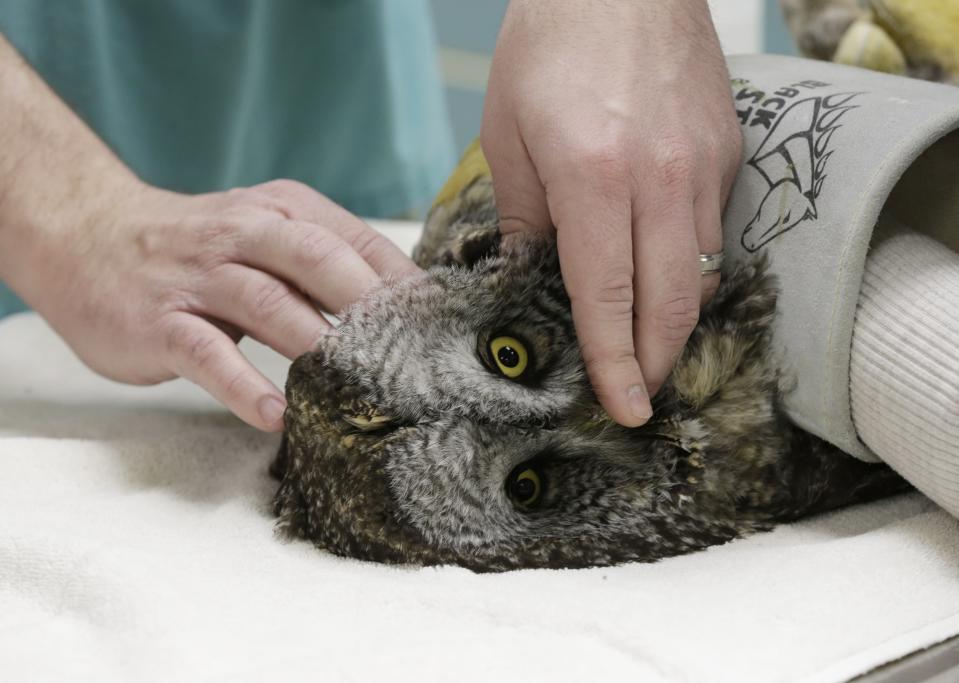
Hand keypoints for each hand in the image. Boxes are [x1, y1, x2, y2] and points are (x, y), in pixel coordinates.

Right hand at [20, 178, 417, 431]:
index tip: (444, 330)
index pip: (359, 242)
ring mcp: (201, 276)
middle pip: (321, 262)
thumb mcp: (265, 234)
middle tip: (417, 358)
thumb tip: (403, 310)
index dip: (405, 286)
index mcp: (283, 211)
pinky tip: (274, 414)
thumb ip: (323, 263)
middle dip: (373, 308)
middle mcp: (246, 234)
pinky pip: (207, 353)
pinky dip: (242, 384)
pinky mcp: (161, 320)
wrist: (86, 236)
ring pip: (270, 304)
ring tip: (363, 387)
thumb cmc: (197, 248)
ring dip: (320, 346)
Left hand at [482, 0, 741, 425]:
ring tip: (649, 347)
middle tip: (639, 395)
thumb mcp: (509, 134)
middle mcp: (660, 180)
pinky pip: (713, 232)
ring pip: (702, 274)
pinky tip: (663, 274)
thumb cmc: (549, 45)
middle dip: (657, 362)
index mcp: (593, 177)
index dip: (613, 362)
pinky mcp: (728, 152)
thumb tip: (530, 280)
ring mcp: (704, 166)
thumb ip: (525, 218)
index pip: (607, 297)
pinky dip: (690, 268)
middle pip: (673, 303)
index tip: (620, 407)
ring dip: (676, 322)